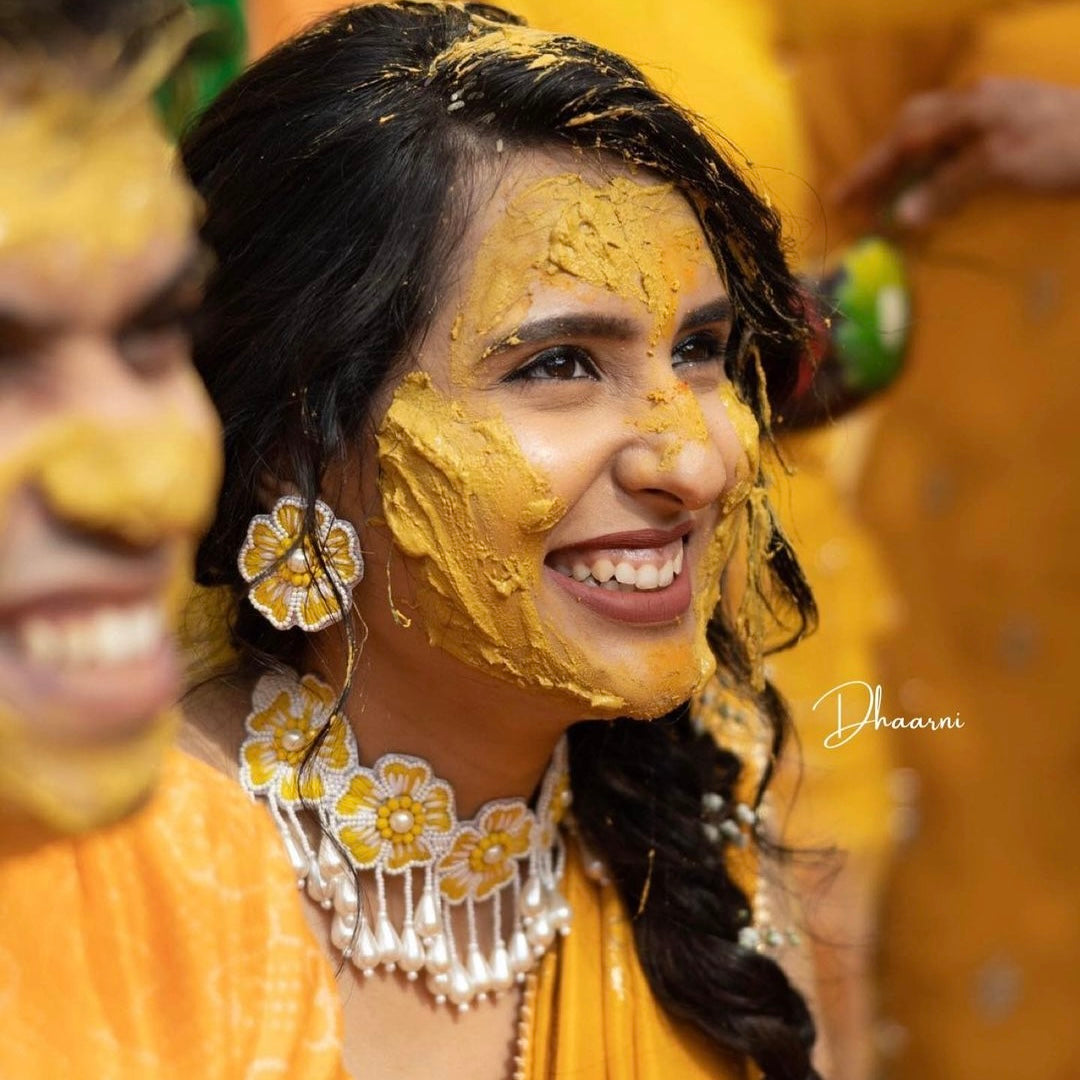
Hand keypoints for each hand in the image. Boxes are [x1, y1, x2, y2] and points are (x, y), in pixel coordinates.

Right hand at [834, 78, 1079, 227]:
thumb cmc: (1064, 147)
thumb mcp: (1000, 166)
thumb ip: (947, 188)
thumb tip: (901, 214)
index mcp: (967, 107)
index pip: (902, 139)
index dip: (868, 170)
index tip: (838, 199)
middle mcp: (976, 104)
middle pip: (912, 130)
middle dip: (883, 164)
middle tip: (859, 200)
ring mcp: (996, 112)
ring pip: (934, 138)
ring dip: (908, 168)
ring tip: (888, 199)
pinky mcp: (1014, 128)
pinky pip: (957, 147)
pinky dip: (936, 170)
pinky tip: (937, 188)